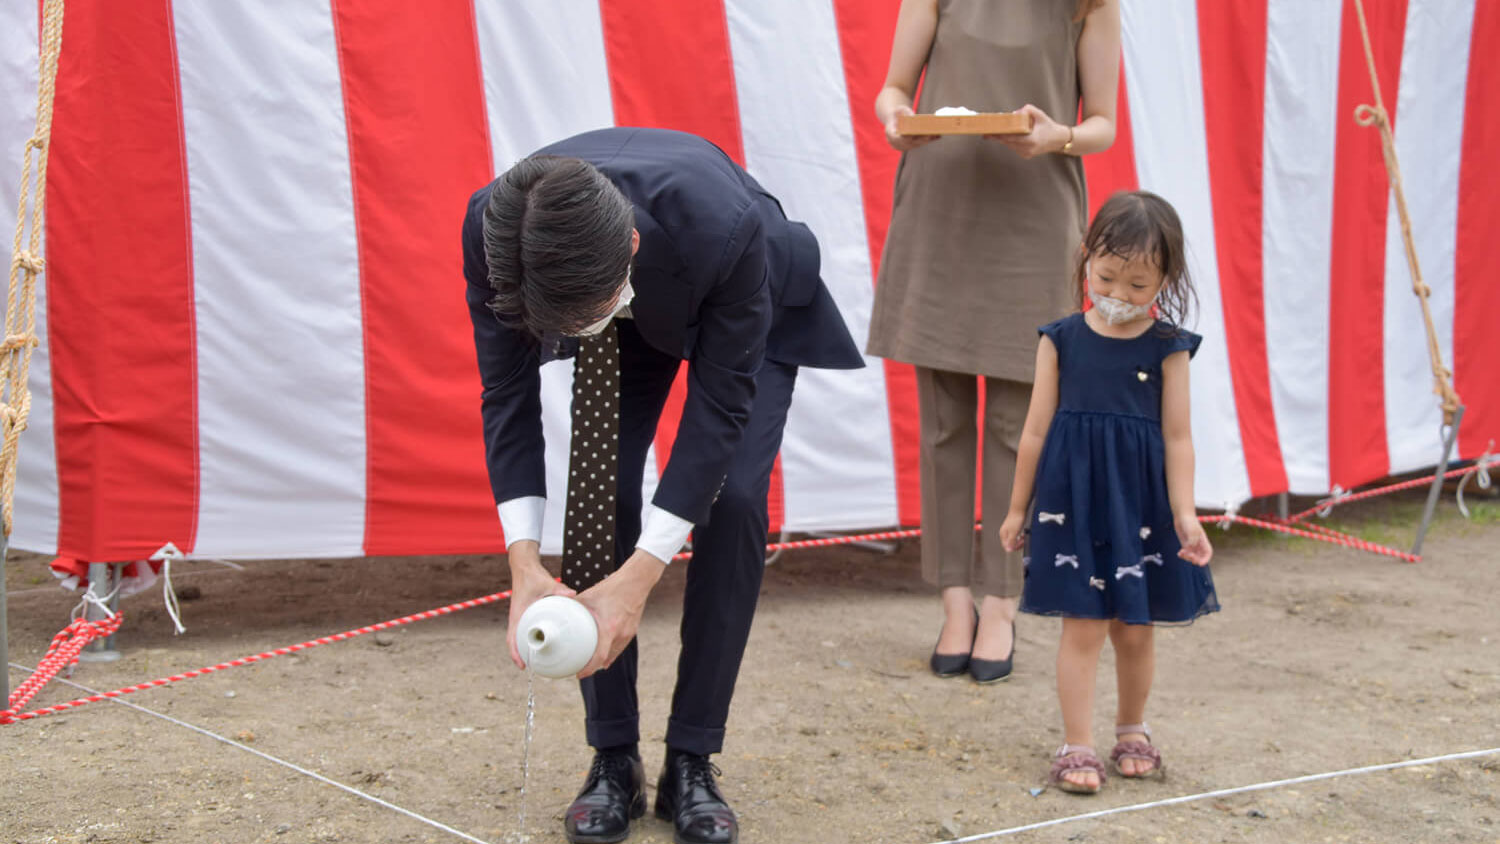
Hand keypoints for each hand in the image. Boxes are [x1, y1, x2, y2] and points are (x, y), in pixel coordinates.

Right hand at [504, 541, 575, 669]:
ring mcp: (520, 616)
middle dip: (520, 655)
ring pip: (519, 637)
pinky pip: (526, 629)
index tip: (522, 666)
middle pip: (514, 642)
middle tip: (532, 668)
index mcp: (518, 614)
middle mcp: (517, 617)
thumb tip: (573, 595)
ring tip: (538, 660)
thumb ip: (559, 590)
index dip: (515, 653)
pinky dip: (532, 638)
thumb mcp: (546, 583)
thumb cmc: (533, 576)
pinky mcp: (526, 613)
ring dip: (525, 648)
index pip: (512, 638)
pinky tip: (544, 642)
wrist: (525, 567)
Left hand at [574, 548, 665, 677]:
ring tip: (591, 664)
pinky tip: (606, 657)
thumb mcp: (589, 596)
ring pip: (614, 653)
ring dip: (603, 660)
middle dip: (593, 667)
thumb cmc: (612, 588)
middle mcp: (620, 634)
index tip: (579, 674)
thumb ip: (573, 605)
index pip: (600, 657)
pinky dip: (612, 652)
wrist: (635, 582)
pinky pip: (621, 646)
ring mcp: (628, 633)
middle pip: (606, 659)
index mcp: (609, 628)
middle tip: (580, 669)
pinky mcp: (632, 630)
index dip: (589, 669)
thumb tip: (557, 609)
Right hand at [883, 104, 938, 151]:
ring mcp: (902, 146)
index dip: (905, 138)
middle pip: (909, 143)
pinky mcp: (909, 147)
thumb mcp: (900, 109)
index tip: (912, 135)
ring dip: (926, 140)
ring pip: (916, 144)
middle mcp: (895, 142)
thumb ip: (906, 113)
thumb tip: (914, 118)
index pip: (897, 138)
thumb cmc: (898, 112)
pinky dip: (928, 140)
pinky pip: (919, 144)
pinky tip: (937, 136)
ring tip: (936, 134)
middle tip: (930, 135)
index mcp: (889, 133)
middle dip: (920, 139)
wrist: (895, 118)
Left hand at [990, 104, 1068, 158]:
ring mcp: (1026, 153)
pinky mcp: (1026, 155)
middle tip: (986, 132)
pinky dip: (1010, 142)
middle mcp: (1028, 149)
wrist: (1058, 140)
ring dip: (1003, 139)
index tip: (989, 133)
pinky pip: (1014, 148)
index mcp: (1031, 139)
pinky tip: (1007, 137)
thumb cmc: (1049, 126)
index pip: (1011, 138)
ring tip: (993, 133)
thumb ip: (1028, 110)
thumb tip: (1013, 113)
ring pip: (1010, 146)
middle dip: (997, 137)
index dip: (998, 135)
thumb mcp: (1040, 114)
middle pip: (1007, 142)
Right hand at [998, 511, 1027, 552]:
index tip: (1020, 545)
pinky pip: (1016, 536)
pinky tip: (1023, 534)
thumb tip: (1009, 550)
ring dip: (1019, 540)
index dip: (1014, 547)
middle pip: (1010, 544)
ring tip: (1024, 537)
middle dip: (1018, 544)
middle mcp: (1004, 533)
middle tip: (1023, 541)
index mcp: (1003, 535)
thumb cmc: (1016, 519)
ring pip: (1014, 540)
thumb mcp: (1014, 532)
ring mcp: (1008, 531)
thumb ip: (1011, 542)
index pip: (1006, 546)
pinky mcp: (1013, 528)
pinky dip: (1020, 537)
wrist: (1019, 509)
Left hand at [1174, 516, 1213, 565]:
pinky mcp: (1185, 544)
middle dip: (1195, 559)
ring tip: (1182, 553)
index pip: (1208, 553)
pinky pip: (1185, 553)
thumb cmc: (1189, 521)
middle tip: (1189, 556)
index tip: (1200, 563)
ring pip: (1192, 556)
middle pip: (1200, 557)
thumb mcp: (1192, 530)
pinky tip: (1179, 553)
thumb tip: (1190, 548)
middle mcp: (1198, 544)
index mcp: (1203, 541)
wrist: (1182, 516)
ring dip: (1187, 558)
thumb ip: (1192, 540)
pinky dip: (1183, 555)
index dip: (1205, 559)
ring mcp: (1191, 544)